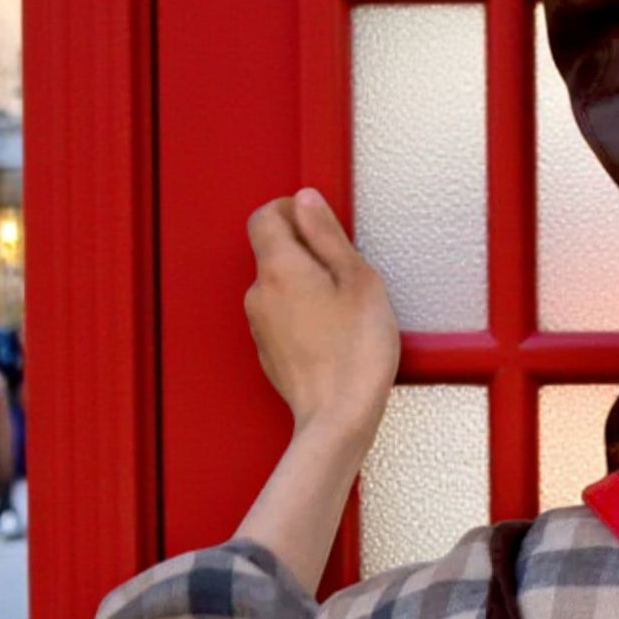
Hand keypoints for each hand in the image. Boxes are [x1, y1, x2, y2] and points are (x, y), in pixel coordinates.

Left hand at [243, 190, 398, 449]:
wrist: (339, 419)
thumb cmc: (356, 352)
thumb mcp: (358, 279)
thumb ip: (327, 233)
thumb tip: (306, 200)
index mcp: (279, 267)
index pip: (265, 215)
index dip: (293, 211)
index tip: (323, 225)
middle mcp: (259, 293)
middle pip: (273, 252)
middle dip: (307, 252)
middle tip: (347, 272)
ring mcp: (260, 326)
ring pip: (280, 287)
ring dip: (308, 286)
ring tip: (346, 309)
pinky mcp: (270, 353)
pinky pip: (284, 318)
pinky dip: (305, 316)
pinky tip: (335, 336)